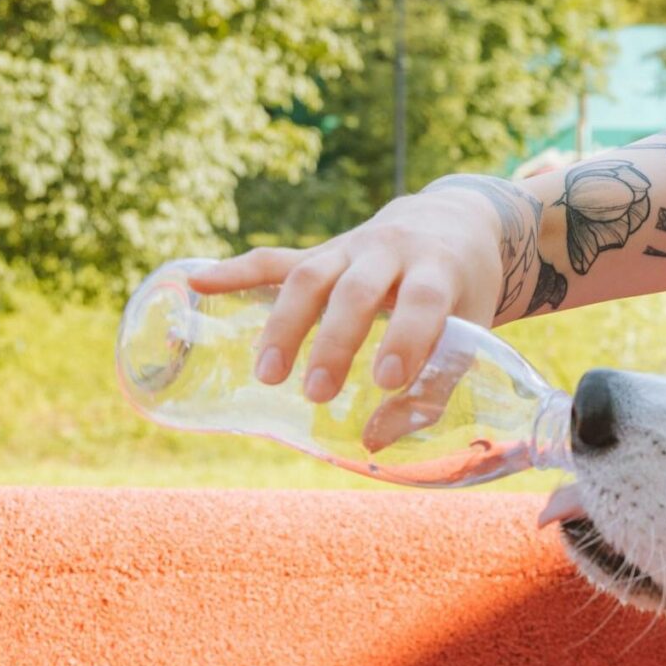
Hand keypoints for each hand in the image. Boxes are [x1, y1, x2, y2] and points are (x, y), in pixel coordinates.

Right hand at [188, 184, 511, 403]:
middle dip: (334, 340)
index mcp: (440, 270)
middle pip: (356, 289)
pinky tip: (197, 282)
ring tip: (266, 372)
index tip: (387, 381)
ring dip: (284, 323)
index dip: (407, 338)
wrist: (453, 223)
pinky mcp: (321, 250)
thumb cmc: (463, 293)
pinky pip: (274, 258)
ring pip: (310, 275)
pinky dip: (235, 271)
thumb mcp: (469, 332)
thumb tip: (373, 443)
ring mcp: (351, 247)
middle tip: (317, 392)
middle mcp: (392, 251)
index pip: (423, 301)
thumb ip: (433, 387)